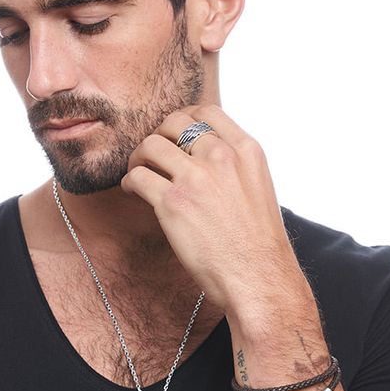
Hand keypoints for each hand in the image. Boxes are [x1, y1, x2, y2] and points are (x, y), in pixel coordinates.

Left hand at [121, 104, 311, 319]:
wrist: (259, 278)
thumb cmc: (258, 246)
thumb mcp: (259, 190)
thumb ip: (235, 169)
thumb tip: (206, 164)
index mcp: (246, 151)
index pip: (206, 112)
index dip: (183, 119)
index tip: (174, 136)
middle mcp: (221, 157)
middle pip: (173, 122)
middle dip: (158, 135)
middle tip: (152, 156)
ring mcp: (196, 177)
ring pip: (151, 145)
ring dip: (139, 157)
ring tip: (139, 173)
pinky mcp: (173, 202)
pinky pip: (138, 176)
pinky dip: (130, 182)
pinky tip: (134, 192)